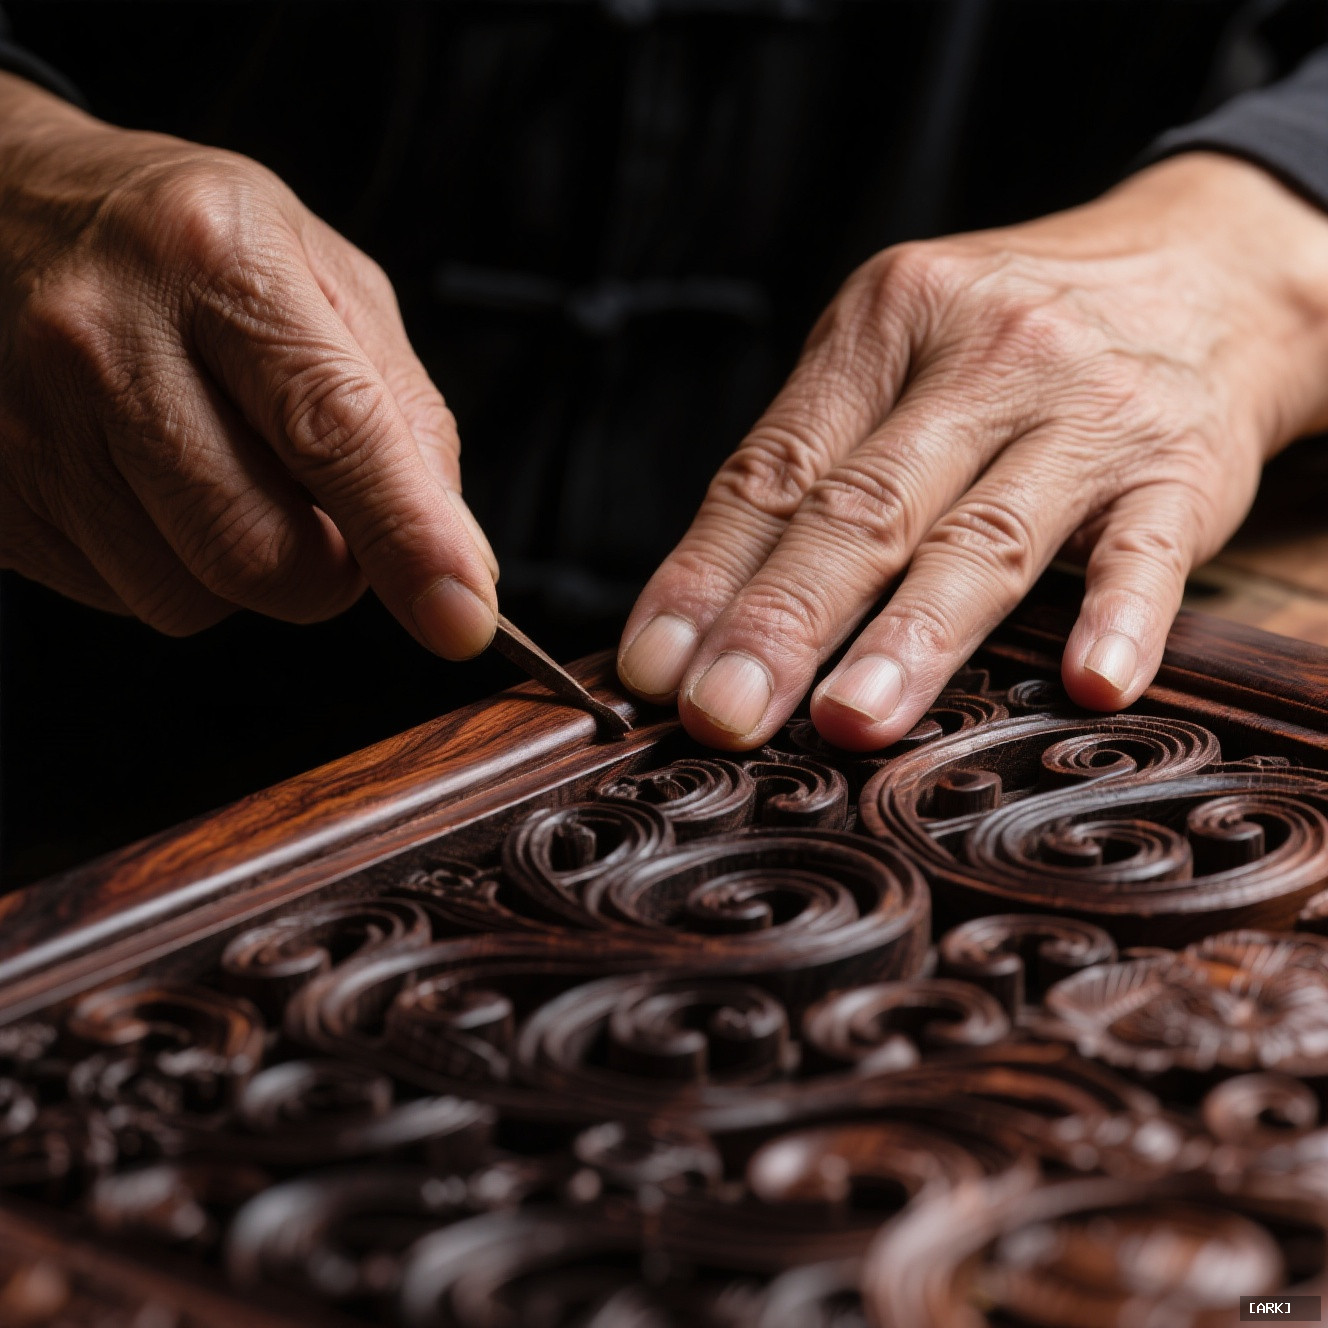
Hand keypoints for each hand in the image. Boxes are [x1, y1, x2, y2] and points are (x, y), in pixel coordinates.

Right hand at [0, 74, 497, 656]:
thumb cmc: (181, 250)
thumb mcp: (319, 276)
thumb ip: (402, 409)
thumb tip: (452, 553)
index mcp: (217, 261)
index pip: (336, 432)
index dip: (409, 539)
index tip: (462, 617)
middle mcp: (106, 338)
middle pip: (259, 553)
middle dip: (326, 571)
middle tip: (325, 513)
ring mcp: (30, 424)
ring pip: (188, 599)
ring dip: (239, 572)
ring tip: (216, 468)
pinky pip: (119, 597)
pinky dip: (165, 565)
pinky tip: (145, 481)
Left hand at [618, 153, 1327, 749]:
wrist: (1204, 268)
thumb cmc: (1013, 336)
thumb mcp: (900, 352)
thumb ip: (817, 462)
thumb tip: (704, 609)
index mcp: (884, 327)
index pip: (775, 468)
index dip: (707, 575)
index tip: (656, 668)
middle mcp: (981, 356)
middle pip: (863, 507)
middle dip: (783, 621)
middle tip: (724, 714)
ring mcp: (1088, 410)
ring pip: (985, 538)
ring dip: (912, 636)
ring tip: (851, 721)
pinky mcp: (1182, 466)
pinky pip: (1147, 548)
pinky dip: (1118, 616)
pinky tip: (1088, 683)